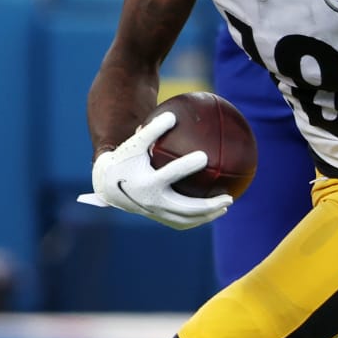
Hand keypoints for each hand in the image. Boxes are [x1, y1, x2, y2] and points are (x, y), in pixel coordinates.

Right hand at [79, 111, 231, 230]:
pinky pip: (182, 222)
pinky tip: (213, 210)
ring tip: (226, 206)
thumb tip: (173, 115)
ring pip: (186, 219)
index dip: (186, 166)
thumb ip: (152, 130)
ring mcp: (155, 213)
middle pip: (184, 207)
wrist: (108, 185)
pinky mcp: (157, 218)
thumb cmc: (125, 159)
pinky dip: (198, 218)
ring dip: (207, 215)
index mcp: (146, 182)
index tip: (205, 156)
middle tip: (228, 197)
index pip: (169, 174)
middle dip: (208, 204)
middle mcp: (152, 201)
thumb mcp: (135, 144)